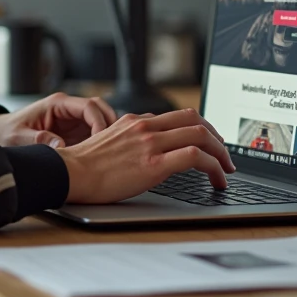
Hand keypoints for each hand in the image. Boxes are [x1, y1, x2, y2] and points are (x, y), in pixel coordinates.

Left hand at [0, 92, 116, 147]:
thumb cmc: (7, 132)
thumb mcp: (19, 137)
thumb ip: (38, 140)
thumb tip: (60, 146)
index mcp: (57, 104)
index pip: (88, 106)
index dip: (100, 122)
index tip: (104, 140)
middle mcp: (68, 110)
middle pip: (100, 110)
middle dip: (111, 125)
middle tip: (116, 146)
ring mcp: (73, 121)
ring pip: (101, 121)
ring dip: (109, 135)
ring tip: (114, 154)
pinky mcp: (74, 133)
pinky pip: (95, 134)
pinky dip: (102, 143)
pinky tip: (104, 159)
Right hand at [56, 108, 235, 203]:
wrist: (69, 173)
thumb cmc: (83, 166)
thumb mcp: (109, 142)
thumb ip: (130, 139)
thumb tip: (146, 149)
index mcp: (135, 121)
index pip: (179, 116)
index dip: (201, 128)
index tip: (209, 142)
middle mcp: (145, 126)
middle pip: (196, 120)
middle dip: (217, 137)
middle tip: (225, 155)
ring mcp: (151, 143)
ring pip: (201, 135)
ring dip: (221, 152)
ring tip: (226, 170)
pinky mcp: (154, 164)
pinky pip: (196, 157)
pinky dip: (214, 167)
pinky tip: (217, 180)